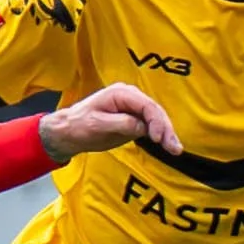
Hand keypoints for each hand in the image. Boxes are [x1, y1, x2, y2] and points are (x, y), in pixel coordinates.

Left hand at [38, 83, 181, 161]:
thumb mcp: (98, 125)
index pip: (146, 105)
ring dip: (167, 134)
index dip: (156, 121)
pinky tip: (168, 147)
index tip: (158, 138)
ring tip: (175, 149)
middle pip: (155, 112)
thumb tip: (143, 127)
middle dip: (166, 129)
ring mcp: (134, 109)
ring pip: (156, 120)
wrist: (68, 132)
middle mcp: (131, 98)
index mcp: (121, 94)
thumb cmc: (79, 125)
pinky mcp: (134, 120)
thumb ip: (121, 124)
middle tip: (174, 147)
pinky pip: (151, 127)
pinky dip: (160, 136)